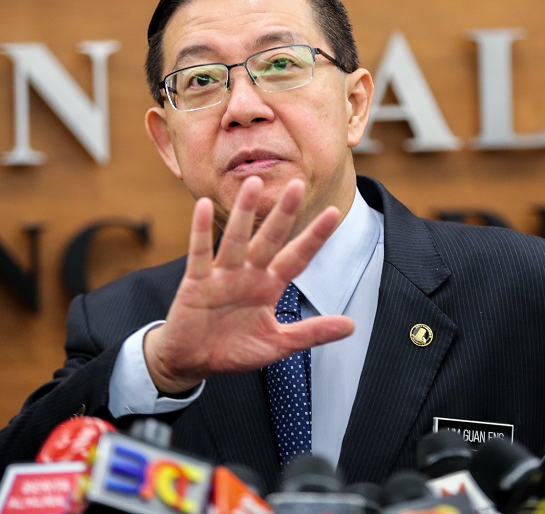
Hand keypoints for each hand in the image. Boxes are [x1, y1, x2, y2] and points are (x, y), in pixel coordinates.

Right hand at [143, 176, 354, 393]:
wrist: (192, 361)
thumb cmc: (234, 350)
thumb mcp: (278, 344)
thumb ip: (312, 332)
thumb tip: (352, 325)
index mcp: (269, 286)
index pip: (297, 257)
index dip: (314, 237)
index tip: (334, 213)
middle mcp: (248, 275)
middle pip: (270, 240)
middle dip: (283, 214)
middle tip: (296, 184)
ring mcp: (222, 276)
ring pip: (236, 240)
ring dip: (244, 213)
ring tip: (253, 183)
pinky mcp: (195, 283)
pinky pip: (199, 254)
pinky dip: (200, 231)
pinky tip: (203, 206)